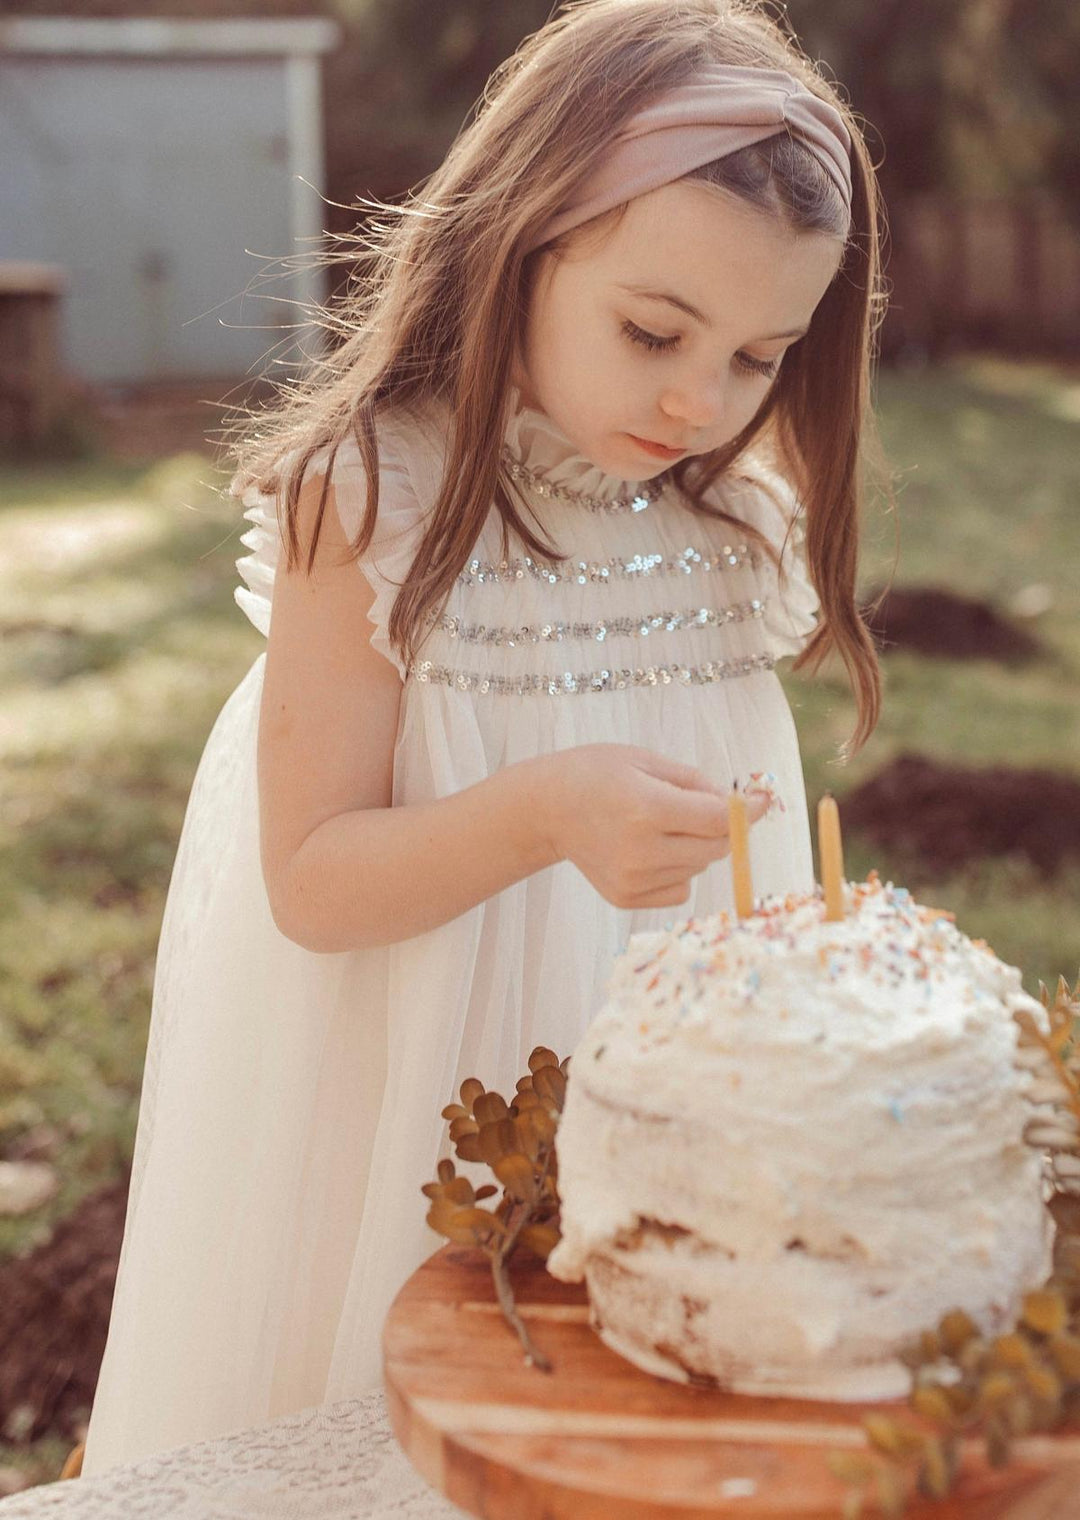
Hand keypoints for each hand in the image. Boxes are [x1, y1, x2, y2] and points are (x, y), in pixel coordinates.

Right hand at [535, 744, 771, 910]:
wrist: (545, 809)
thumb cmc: (597, 774)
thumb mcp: (646, 760)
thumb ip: (696, 783)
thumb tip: (741, 806)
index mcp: (646, 808)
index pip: (719, 820)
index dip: (748, 810)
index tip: (762, 800)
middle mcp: (640, 850)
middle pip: (717, 848)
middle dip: (724, 828)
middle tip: (705, 808)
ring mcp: (632, 879)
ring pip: (700, 866)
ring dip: (696, 845)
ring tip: (660, 824)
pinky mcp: (626, 898)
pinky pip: (680, 888)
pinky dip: (678, 868)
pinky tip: (649, 849)